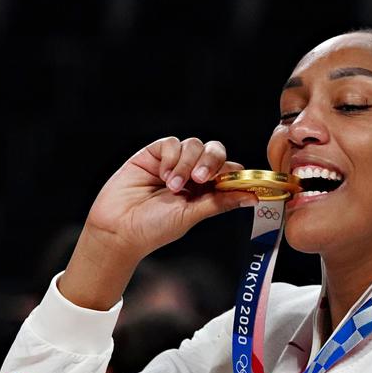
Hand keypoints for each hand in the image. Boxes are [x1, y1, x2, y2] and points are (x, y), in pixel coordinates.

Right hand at [82, 136, 252, 262]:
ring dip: (187, 163)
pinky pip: (171, 143)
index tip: (234, 181)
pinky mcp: (153, 155)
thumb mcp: (192, 215)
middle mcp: (192, 174)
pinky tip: (162, 175)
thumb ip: (220, 202)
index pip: (229, 171)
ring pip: (194, 145)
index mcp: (207, 190)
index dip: (234, 173)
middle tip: (201, 179)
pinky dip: (171, 157)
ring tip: (172, 186)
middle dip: (212, 161)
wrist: (118, 228)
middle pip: (215, 151)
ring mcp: (173, 163)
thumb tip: (253, 197)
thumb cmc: (154, 228)